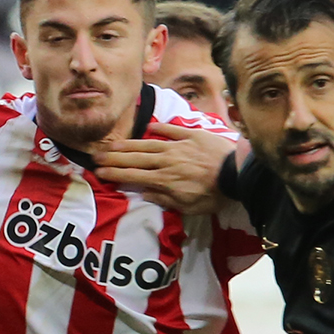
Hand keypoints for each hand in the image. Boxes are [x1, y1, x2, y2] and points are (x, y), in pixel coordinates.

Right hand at [92, 121, 236, 215]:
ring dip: (129, 144)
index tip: (99, 172)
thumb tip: (144, 193)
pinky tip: (148, 126)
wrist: (237, 173)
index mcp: (164, 179)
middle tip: (96, 156)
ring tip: (113, 143)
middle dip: (114, 158)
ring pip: (148, 144)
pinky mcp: (192, 135)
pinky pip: (172, 130)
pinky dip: (159, 127)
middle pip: (135, 158)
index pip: (133, 176)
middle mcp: (166, 160)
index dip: (115, 173)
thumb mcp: (189, 206)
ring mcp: (178, 146)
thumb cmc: (214, 195)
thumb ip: (165, 199)